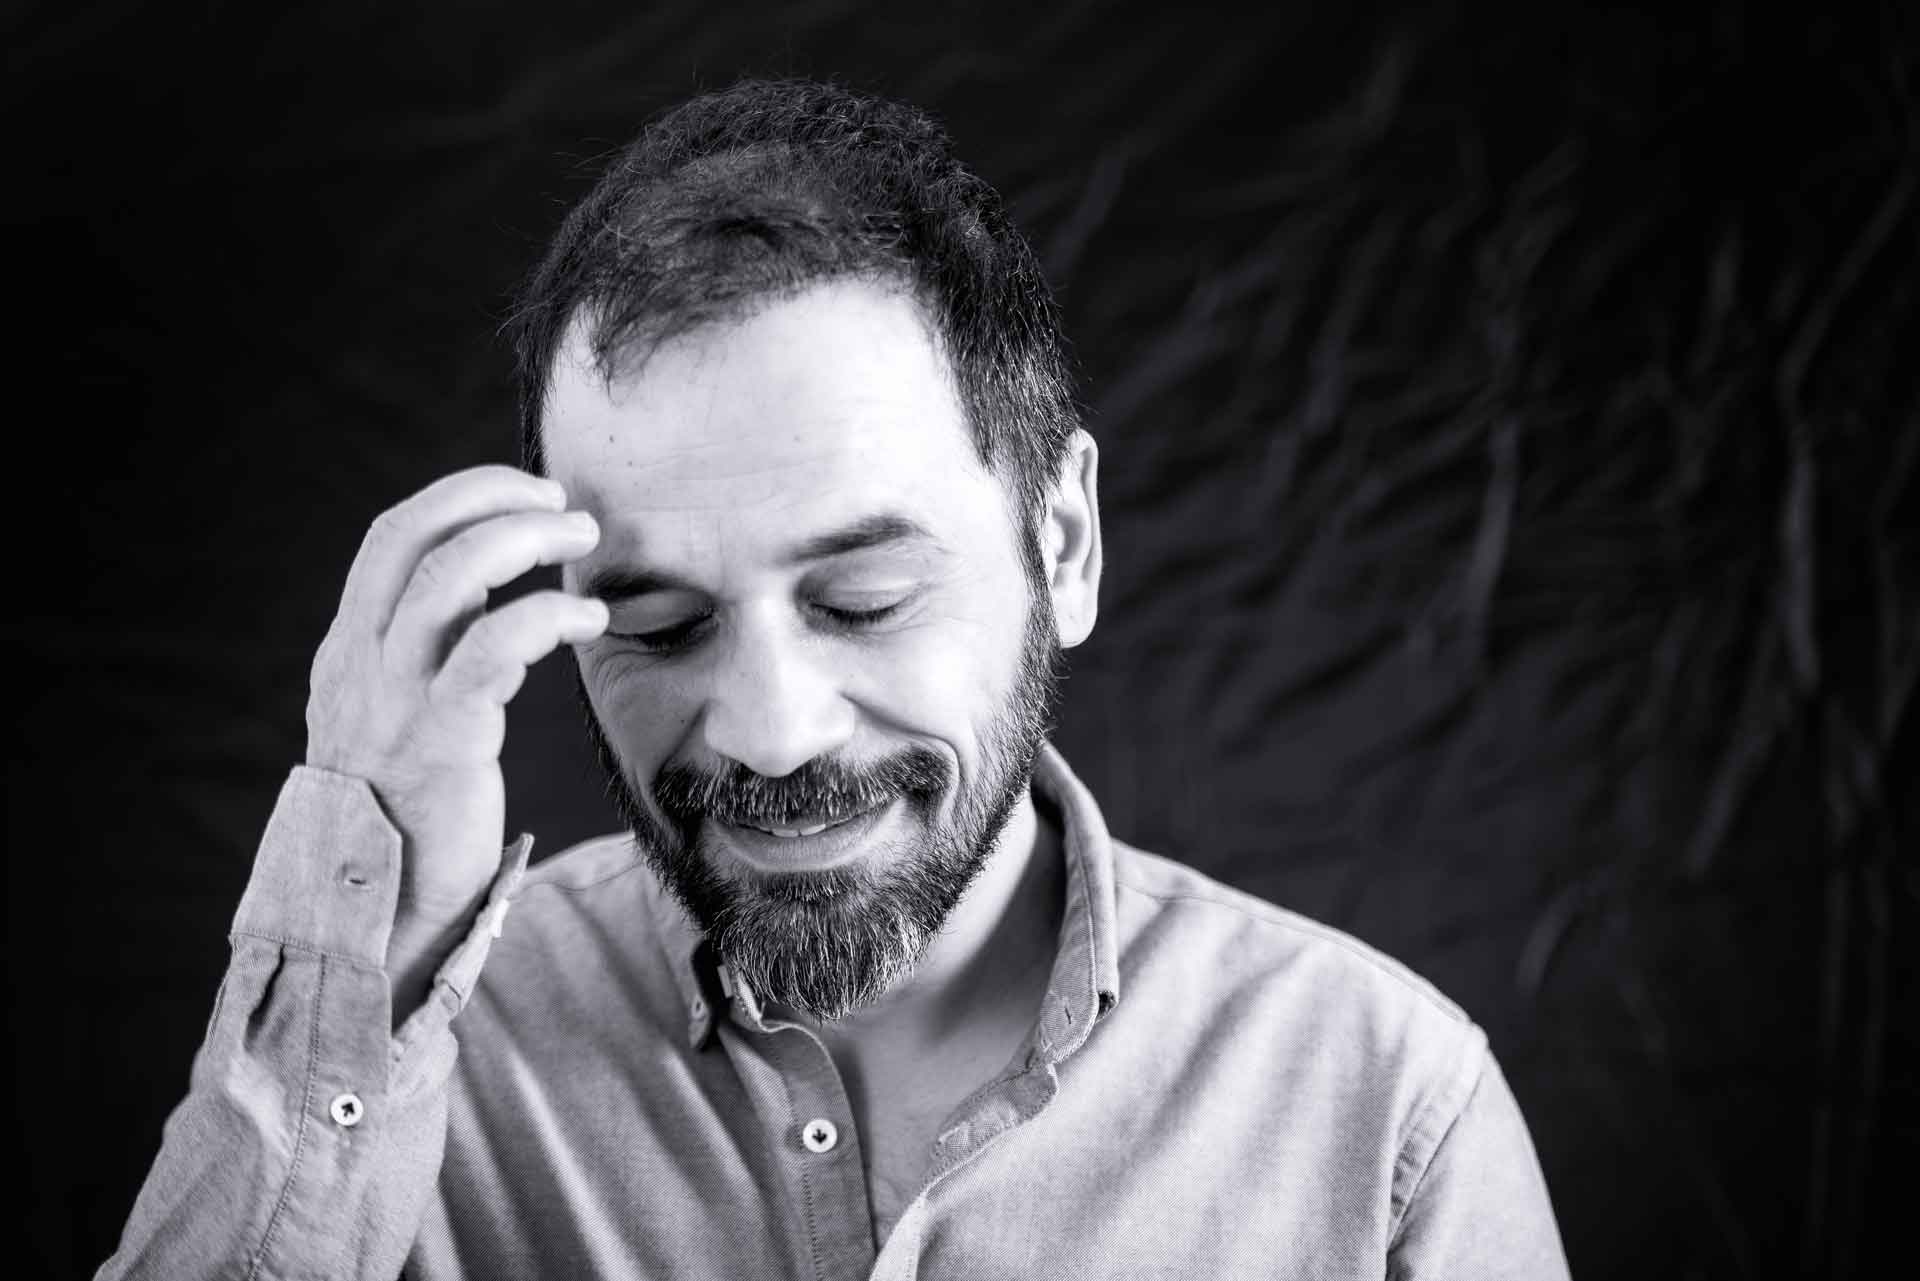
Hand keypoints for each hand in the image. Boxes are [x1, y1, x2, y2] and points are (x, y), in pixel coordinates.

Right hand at [304, 465, 607, 930]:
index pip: (392, 537)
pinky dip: (546, 615)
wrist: (379, 917)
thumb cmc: (410, 823)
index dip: (460, 497)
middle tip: (562, 504)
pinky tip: (590, 619)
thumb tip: (485, 607)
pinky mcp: (439, 739)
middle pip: (413, 536)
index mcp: (351, 651)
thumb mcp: (402, 725)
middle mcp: (360, 663)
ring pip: (448, 576)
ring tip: (584, 542)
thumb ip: (425, 665)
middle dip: (493, 499)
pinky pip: (491, 648)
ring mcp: (394, 699)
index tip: (526, 493)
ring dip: (524, 540)